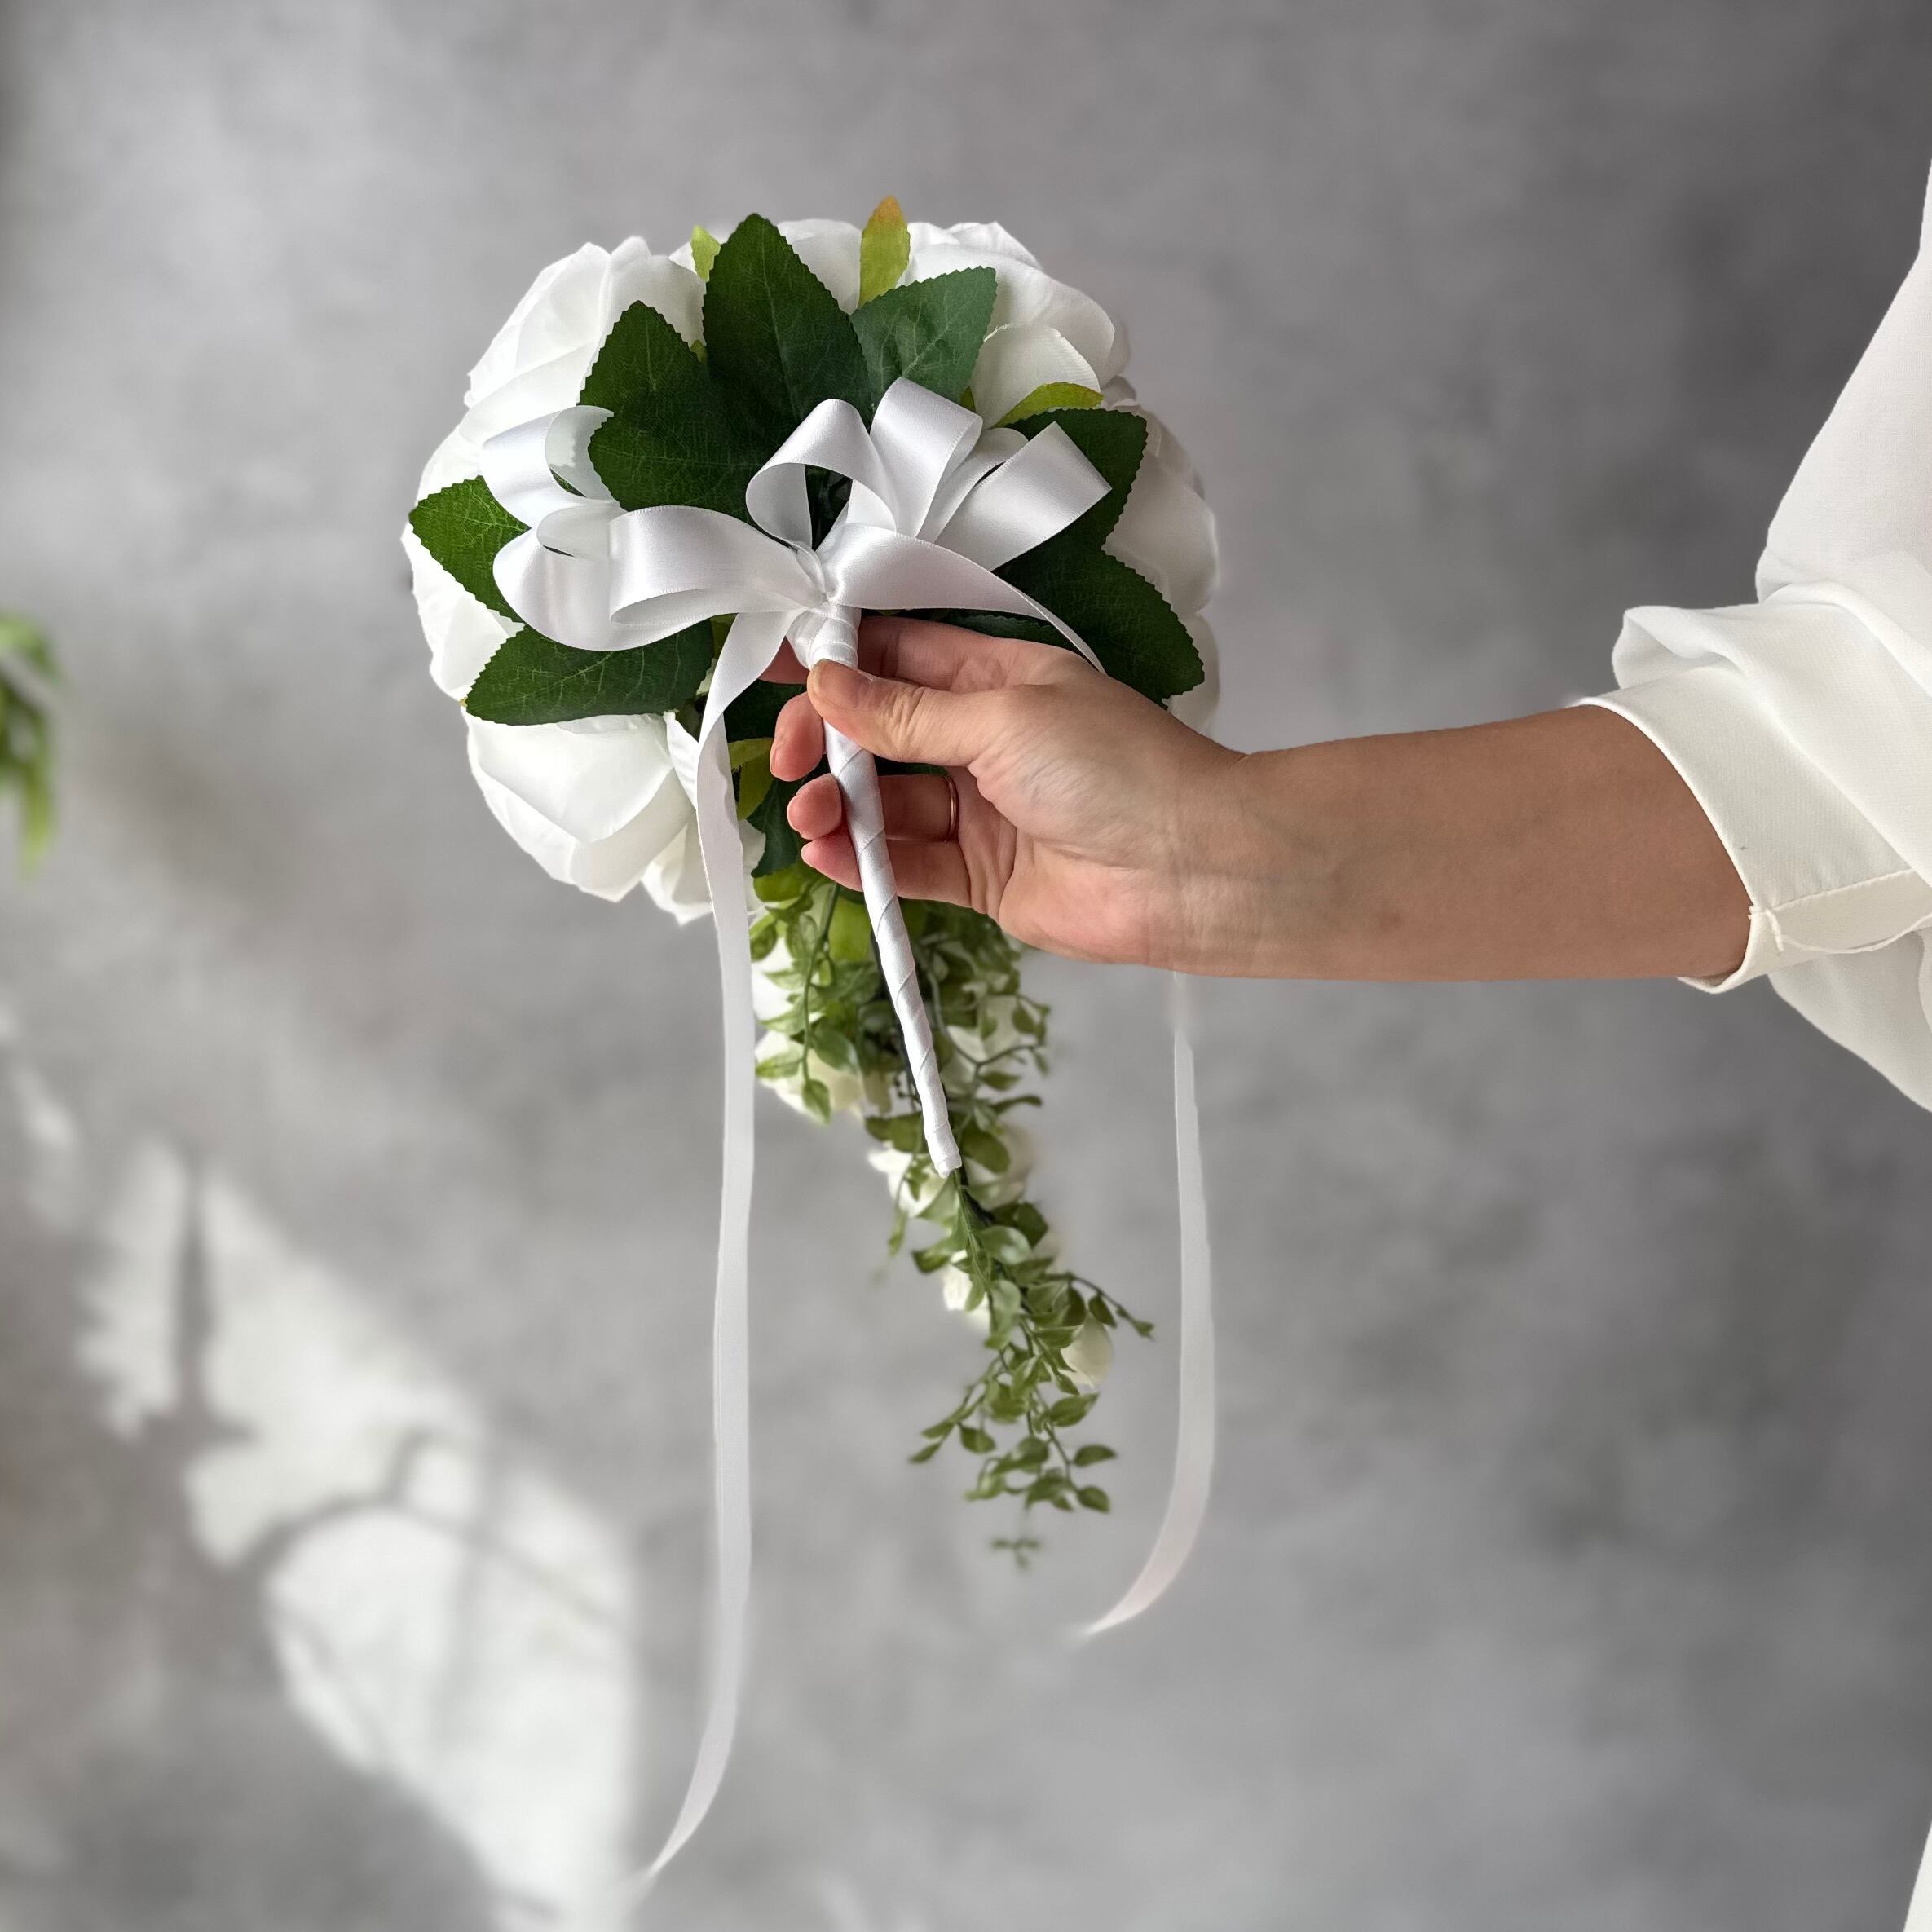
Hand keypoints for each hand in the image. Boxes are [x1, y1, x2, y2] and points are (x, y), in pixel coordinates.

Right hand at [767, 616, 1244, 968]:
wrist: (1192, 870)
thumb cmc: (1114, 768)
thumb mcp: (1003, 716)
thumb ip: (908, 712)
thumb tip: (826, 682)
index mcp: (998, 677)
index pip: (899, 656)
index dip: (835, 660)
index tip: (774, 666)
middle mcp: (985, 739)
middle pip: (879, 732)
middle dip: (825, 740)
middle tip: (786, 760)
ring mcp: (982, 811)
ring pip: (885, 802)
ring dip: (836, 806)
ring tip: (806, 816)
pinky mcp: (982, 877)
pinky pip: (908, 864)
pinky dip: (865, 862)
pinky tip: (828, 857)